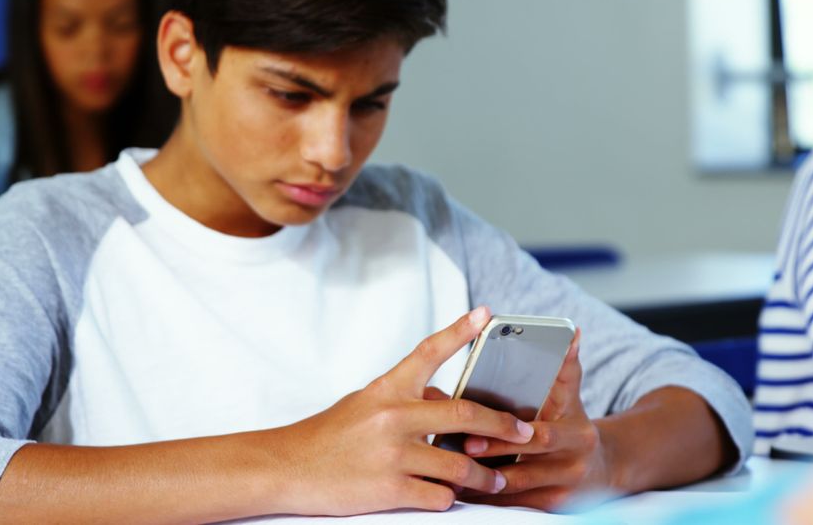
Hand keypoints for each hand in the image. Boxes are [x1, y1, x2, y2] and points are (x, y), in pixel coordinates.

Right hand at [264, 307, 536, 515]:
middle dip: (503, 426)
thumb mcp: (365, 404)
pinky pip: (438, 495)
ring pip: (459, 464)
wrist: (286, 467)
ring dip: (485, 475)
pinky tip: (454, 496)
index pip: (428, 352)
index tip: (485, 314)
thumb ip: (405, 401)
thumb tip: (446, 404)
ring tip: (498, 479)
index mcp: (386, 389)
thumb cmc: (328, 436)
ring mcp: (392, 454)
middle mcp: (392, 417)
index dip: (459, 331)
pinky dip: (450, 497)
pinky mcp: (388, 489)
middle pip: (464, 416)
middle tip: (526, 433)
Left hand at [461, 331, 613, 510]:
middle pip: (525, 468)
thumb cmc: (573, 426)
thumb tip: (572, 332)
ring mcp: (562, 491)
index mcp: (575, 435)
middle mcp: (572, 466)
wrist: (603, 469)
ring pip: (514, 491)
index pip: (540, 436)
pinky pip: (513, 505)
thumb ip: (566, 368)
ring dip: (481, 482)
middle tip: (458, 449)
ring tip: (450, 470)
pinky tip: (463, 488)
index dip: (506, 436)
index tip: (477, 432)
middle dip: (489, 460)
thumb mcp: (573, 398)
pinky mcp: (551, 509)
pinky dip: (487, 497)